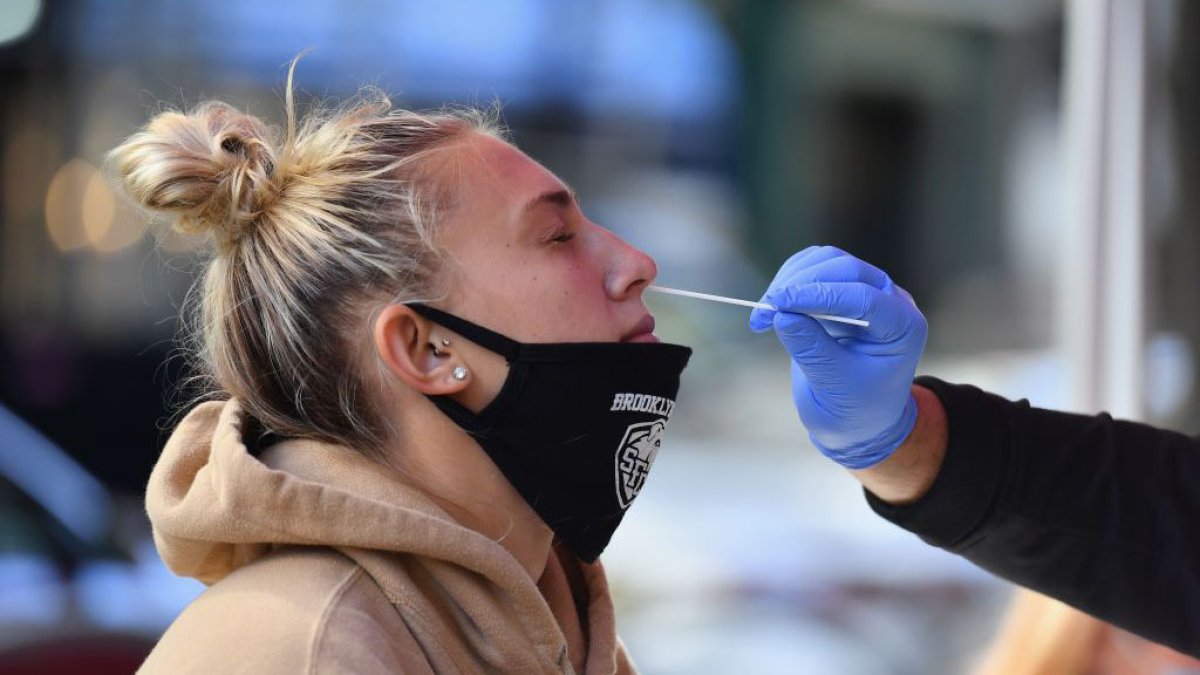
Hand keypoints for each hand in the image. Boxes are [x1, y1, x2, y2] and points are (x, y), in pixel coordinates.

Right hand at [749, 246, 927, 468]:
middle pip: (846, 269)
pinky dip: (791, 279)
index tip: (779, 304)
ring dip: (792, 279)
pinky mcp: (842, 290)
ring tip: (765, 312)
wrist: (857, 420)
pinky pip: (816, 267)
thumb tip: (782, 314)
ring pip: (828, 261)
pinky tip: (775, 306)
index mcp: (902, 327)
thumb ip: (811, 349)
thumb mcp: (833, 385)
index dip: (819, 295)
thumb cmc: (854, 409)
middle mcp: (890, 301)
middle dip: (802, 285)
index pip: (863, 297)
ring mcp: (867, 291)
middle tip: (767, 309)